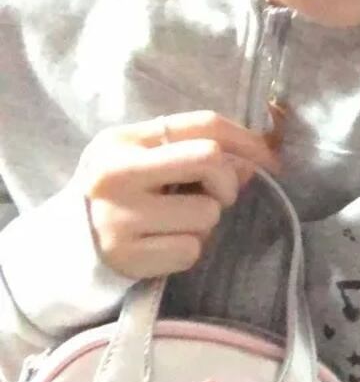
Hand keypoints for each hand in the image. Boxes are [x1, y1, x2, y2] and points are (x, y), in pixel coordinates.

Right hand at [78, 110, 281, 278]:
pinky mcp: (126, 257)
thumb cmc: (121, 195)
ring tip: (177, 223)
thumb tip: (255, 163)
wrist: (67, 245)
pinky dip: (188, 249)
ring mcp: (119, 217)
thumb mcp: (147, 161)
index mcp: (124, 140)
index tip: (270, 159)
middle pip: (209, 158)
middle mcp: (116, 173)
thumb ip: (194, 152)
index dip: (248, 140)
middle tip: (219, 195)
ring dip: (205, 222)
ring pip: (207, 212)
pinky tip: (164, 245)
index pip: (203, 124)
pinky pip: (192, 250)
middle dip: (227, 180)